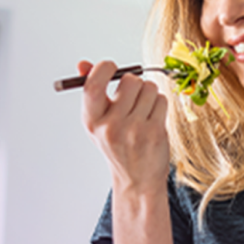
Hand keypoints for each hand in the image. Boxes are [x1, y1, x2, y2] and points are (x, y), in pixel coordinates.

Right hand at [79, 60, 169, 192]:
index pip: (93, 85)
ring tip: (143, 112)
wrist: (137, 180)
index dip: (104, 69)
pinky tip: (153, 119)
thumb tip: (83, 64)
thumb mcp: (99, 123)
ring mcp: (134, 130)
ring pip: (149, 88)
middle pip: (130, 81)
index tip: (111, 67)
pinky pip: (161, 100)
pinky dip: (160, 105)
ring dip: (149, 95)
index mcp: (91, 121)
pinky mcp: (154, 133)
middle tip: (133, 98)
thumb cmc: (118, 146)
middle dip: (135, 84)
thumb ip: (92, 92)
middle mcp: (111, 127)